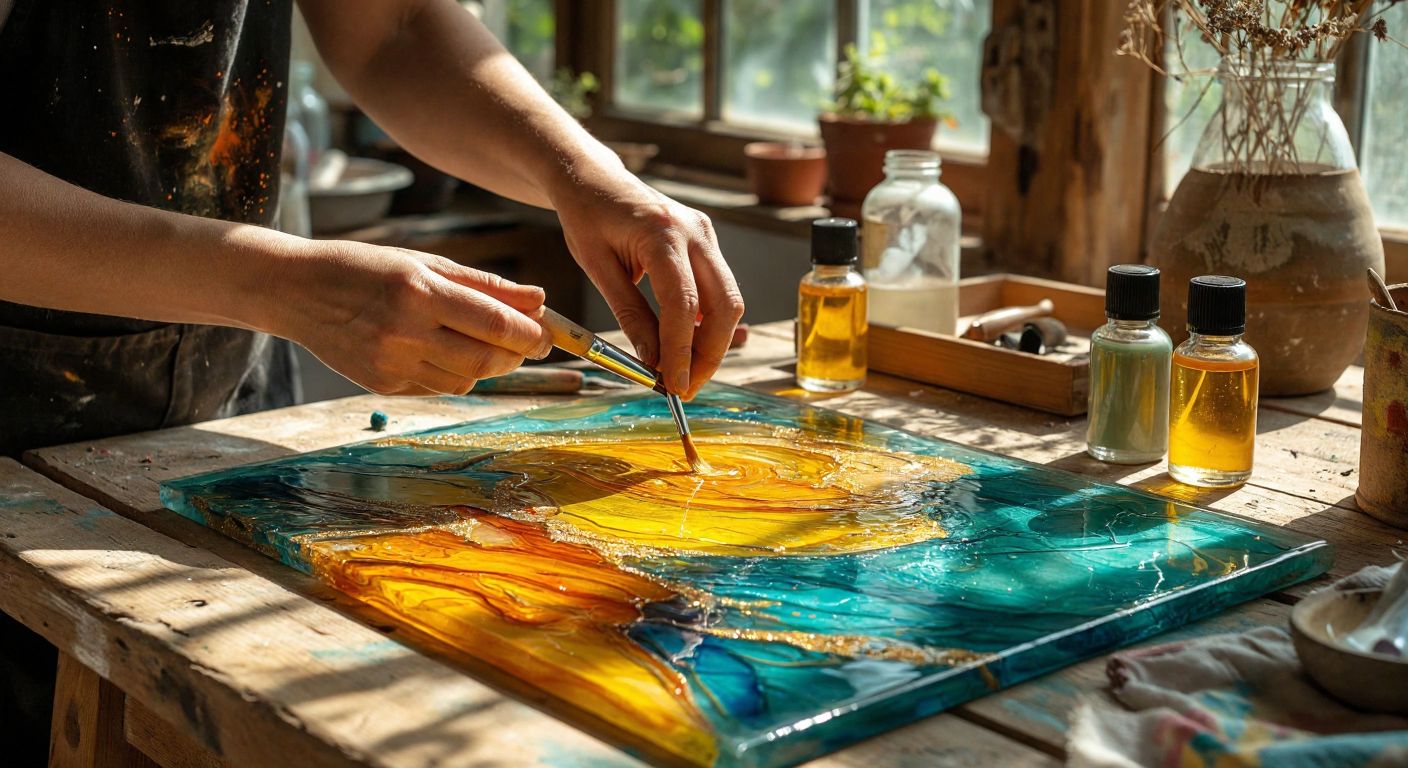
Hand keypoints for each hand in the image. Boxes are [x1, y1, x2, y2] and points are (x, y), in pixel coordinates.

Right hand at [271, 241, 552, 395]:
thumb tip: (539, 300)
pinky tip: (447, 351)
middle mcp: (403, 332)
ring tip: (489, 343)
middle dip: (518, 354)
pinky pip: (438, 386)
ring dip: (490, 366)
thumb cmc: (366, 268)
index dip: (530, 333)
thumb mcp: (426, 262)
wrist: (296, 291)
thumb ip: (485, 284)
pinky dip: (456, 374)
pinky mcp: (381, 385)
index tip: (550, 333)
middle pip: (485, 361)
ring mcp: (390, 364)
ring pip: (466, 381)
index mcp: (418, 292)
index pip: (494, 323)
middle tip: (530, 343)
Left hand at [552, 170, 744, 400]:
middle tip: (686, 387)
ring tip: (684, 371)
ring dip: (713, 342)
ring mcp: (706, 234)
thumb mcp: (598, 269)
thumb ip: (631, 316)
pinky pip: (719, 290)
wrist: (595, 178)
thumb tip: (654, 364)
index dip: (682, 351)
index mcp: (661, 234)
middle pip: (724, 305)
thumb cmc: (587, 218)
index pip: (683, 304)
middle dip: (710, 354)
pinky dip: (708, 322)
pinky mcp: (708, 242)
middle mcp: (694, 231)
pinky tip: (686, 343)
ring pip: (729, 300)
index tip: (675, 386)